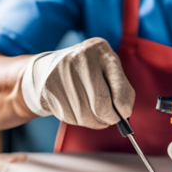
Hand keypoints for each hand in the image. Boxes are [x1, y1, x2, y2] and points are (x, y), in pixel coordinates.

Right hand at [20, 37, 134, 128]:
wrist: (47, 68)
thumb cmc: (88, 71)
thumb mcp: (107, 69)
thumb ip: (121, 88)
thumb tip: (125, 112)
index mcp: (100, 50)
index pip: (118, 85)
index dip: (124, 105)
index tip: (125, 113)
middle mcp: (80, 58)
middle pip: (100, 104)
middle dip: (110, 117)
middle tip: (113, 119)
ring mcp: (62, 73)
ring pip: (86, 115)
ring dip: (95, 122)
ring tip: (96, 114)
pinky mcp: (50, 89)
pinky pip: (71, 118)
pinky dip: (80, 120)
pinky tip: (78, 108)